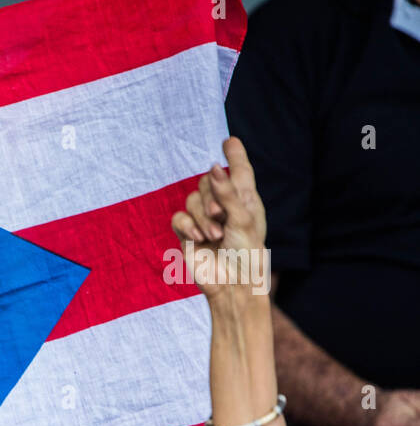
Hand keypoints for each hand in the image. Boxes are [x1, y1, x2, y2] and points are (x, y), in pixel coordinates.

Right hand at [170, 136, 268, 303]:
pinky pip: (179, 217)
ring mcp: (204, 220)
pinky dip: (188, 225)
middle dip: (211, 196)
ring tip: (214, 236)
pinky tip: (198, 238)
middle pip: (207, 181)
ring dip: (201, 217)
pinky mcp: (188, 234)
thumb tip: (213, 166)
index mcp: (245, 200)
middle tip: (220, 216)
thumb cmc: (246, 254)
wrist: (231, 284)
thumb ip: (227, 193)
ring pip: (192, 199)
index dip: (235, 155)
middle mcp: (224, 206)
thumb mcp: (243, 220)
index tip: (229, 140)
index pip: (239, 170)